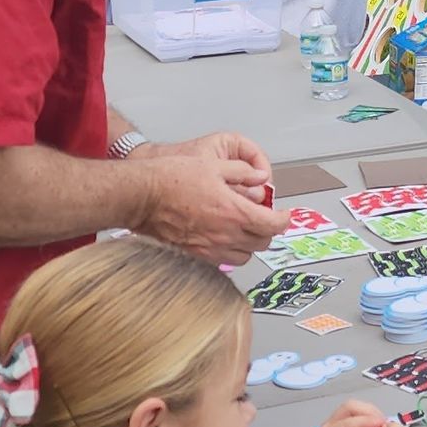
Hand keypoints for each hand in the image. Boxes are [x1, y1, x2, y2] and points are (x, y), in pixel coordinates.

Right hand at [136, 133, 279, 261]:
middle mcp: (225, 235)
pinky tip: (225, 238)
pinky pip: (223, 261)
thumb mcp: (214, 165)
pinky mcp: (195, 255)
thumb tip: (259, 177)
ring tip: (245, 229)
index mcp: (234, 212)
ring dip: (250, 244)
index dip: (283, 220)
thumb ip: (242, 172)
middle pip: (262, 243)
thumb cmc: (172, 178)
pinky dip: (231, 252)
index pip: (272, 225)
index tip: (283, 215)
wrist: (143, 196)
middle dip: (268, 230)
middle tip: (264, 218)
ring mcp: (210, 249)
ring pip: (244, 256)